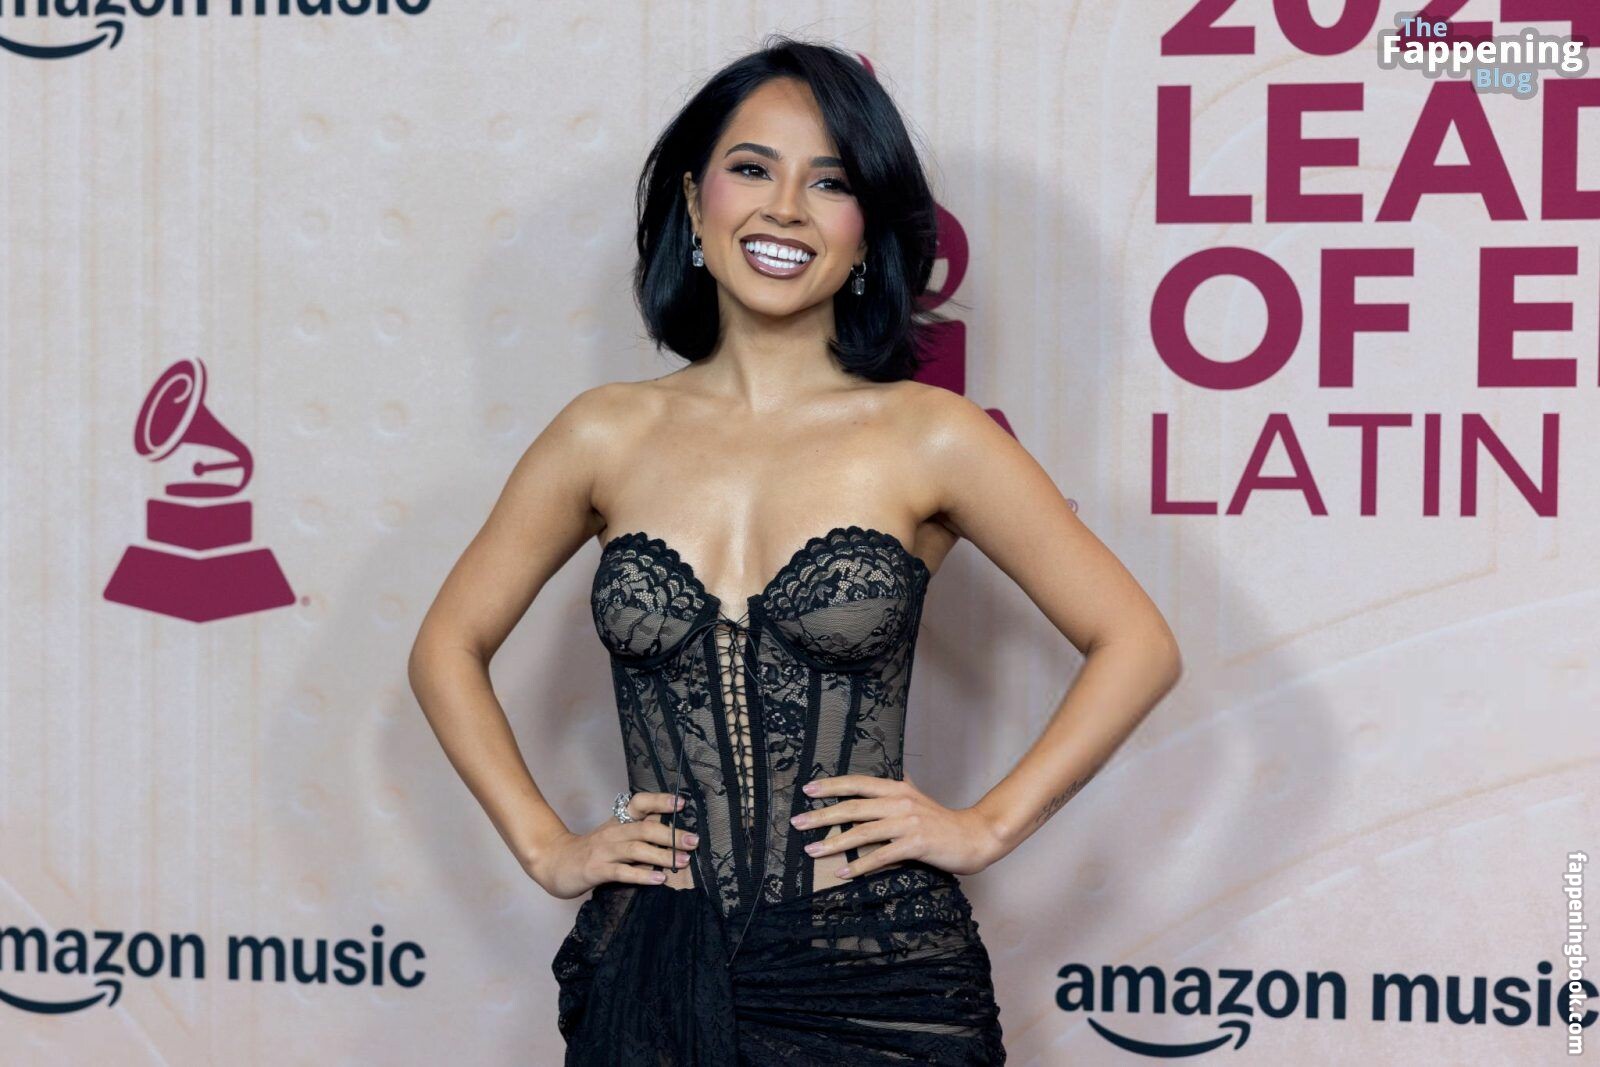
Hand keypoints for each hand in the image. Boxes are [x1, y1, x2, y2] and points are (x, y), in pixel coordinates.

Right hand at [524, 791, 696, 899]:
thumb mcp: (615, 835)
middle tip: (694, 840)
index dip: (660, 801)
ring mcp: (604, 851)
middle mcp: (612, 832)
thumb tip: (674, 830)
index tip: (681, 803)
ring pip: (636, 849)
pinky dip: (642, 875)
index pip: (639, 804)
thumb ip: (639, 831)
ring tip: (683, 861)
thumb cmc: (592, 850)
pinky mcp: (596, 870)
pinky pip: (622, 872)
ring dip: (662, 855)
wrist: (554, 862)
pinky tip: (659, 879)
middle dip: (671, 834)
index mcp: (618, 821)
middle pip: (644, 828)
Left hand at [790, 772, 1003, 880]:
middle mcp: (900, 802)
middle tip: (797, 822)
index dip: (831, 785)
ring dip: (833, 843)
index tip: (807, 789)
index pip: (857, 783)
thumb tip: (886, 778)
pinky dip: (859, 864)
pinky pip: (880, 856)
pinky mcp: (915, 844)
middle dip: (822, 815)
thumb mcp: (917, 798)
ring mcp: (907, 823)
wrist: (974, 837)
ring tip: (812, 850)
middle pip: (853, 807)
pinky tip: (842, 871)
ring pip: (862, 832)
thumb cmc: (942, 822)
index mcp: (897, 788)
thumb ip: (899, 789)